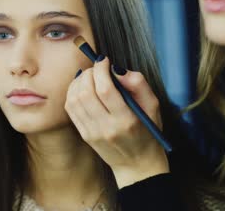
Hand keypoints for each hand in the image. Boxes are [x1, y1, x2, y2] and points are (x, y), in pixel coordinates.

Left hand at [65, 56, 168, 187]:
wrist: (137, 164)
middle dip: (88, 73)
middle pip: (86, 92)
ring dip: (78, 81)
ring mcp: (92, 133)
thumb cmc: (148, 131)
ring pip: (74, 99)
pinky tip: (82, 87)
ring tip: (89, 76)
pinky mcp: (84, 135)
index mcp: (126, 120)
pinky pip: (71, 109)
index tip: (104, 61)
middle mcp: (106, 128)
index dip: (101, 70)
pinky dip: (72, 93)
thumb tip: (117, 69)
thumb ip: (139, 84)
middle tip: (96, 67)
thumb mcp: (153, 107)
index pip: (105, 89)